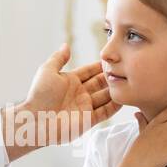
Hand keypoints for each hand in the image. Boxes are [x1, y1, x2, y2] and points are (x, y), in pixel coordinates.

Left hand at [2, 43, 121, 161]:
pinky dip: (115, 106)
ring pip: (105, 97)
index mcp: (70, 81)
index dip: (100, 65)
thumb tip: (66, 45)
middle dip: (112, 76)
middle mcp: (79, 94)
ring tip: (130, 82)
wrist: (37, 119)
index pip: (89, 71)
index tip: (114, 58)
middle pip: (100, 83)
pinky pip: (105, 112)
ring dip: (116, 90)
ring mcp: (84, 107)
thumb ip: (59, 58)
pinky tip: (126, 98)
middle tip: (126, 68)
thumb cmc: (39, 94)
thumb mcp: (47, 71)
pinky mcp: (88, 120)